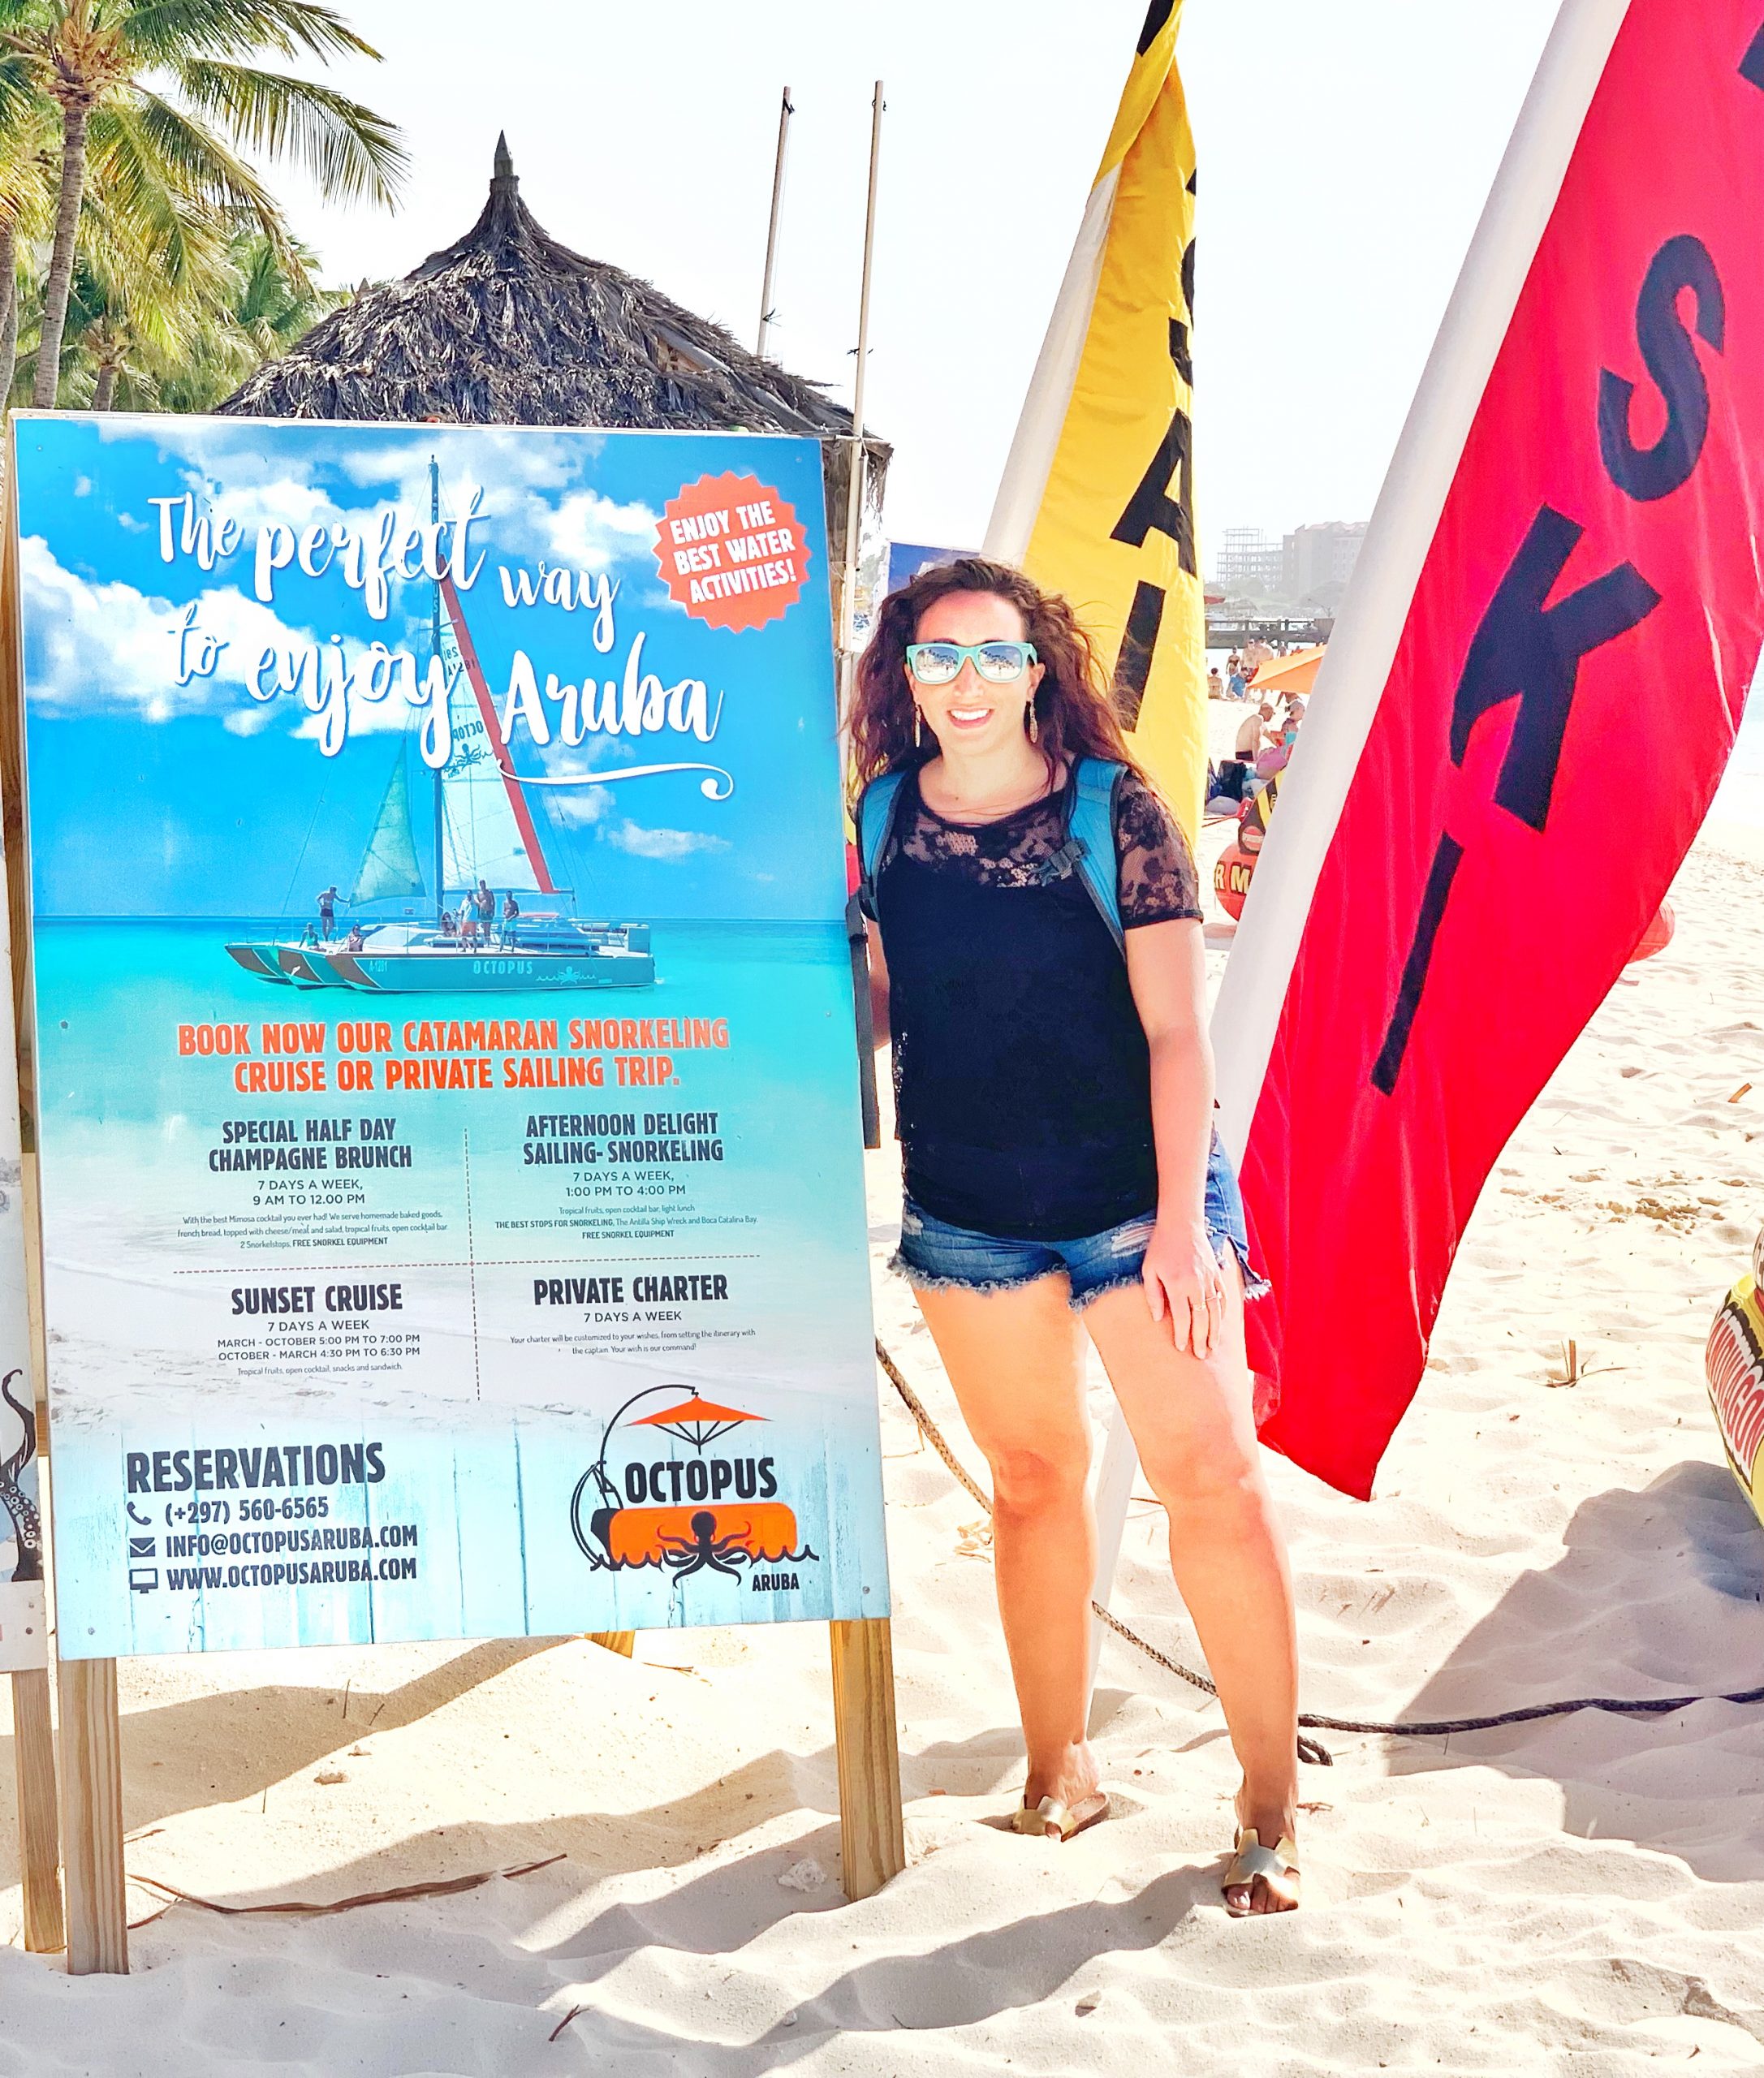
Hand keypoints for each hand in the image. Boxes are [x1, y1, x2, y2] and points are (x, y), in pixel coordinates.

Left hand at [1141, 1216, 1226, 1357]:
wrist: (1182, 1223)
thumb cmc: (1161, 1247)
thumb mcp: (1149, 1270)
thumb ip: (1153, 1295)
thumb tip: (1158, 1319)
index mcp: (1178, 1285)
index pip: (1183, 1318)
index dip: (1182, 1335)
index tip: (1181, 1348)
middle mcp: (1196, 1285)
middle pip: (1202, 1319)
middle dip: (1201, 1340)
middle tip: (1201, 1355)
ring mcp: (1210, 1279)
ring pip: (1216, 1311)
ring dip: (1215, 1331)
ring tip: (1212, 1346)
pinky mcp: (1217, 1273)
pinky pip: (1223, 1297)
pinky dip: (1223, 1313)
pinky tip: (1221, 1324)